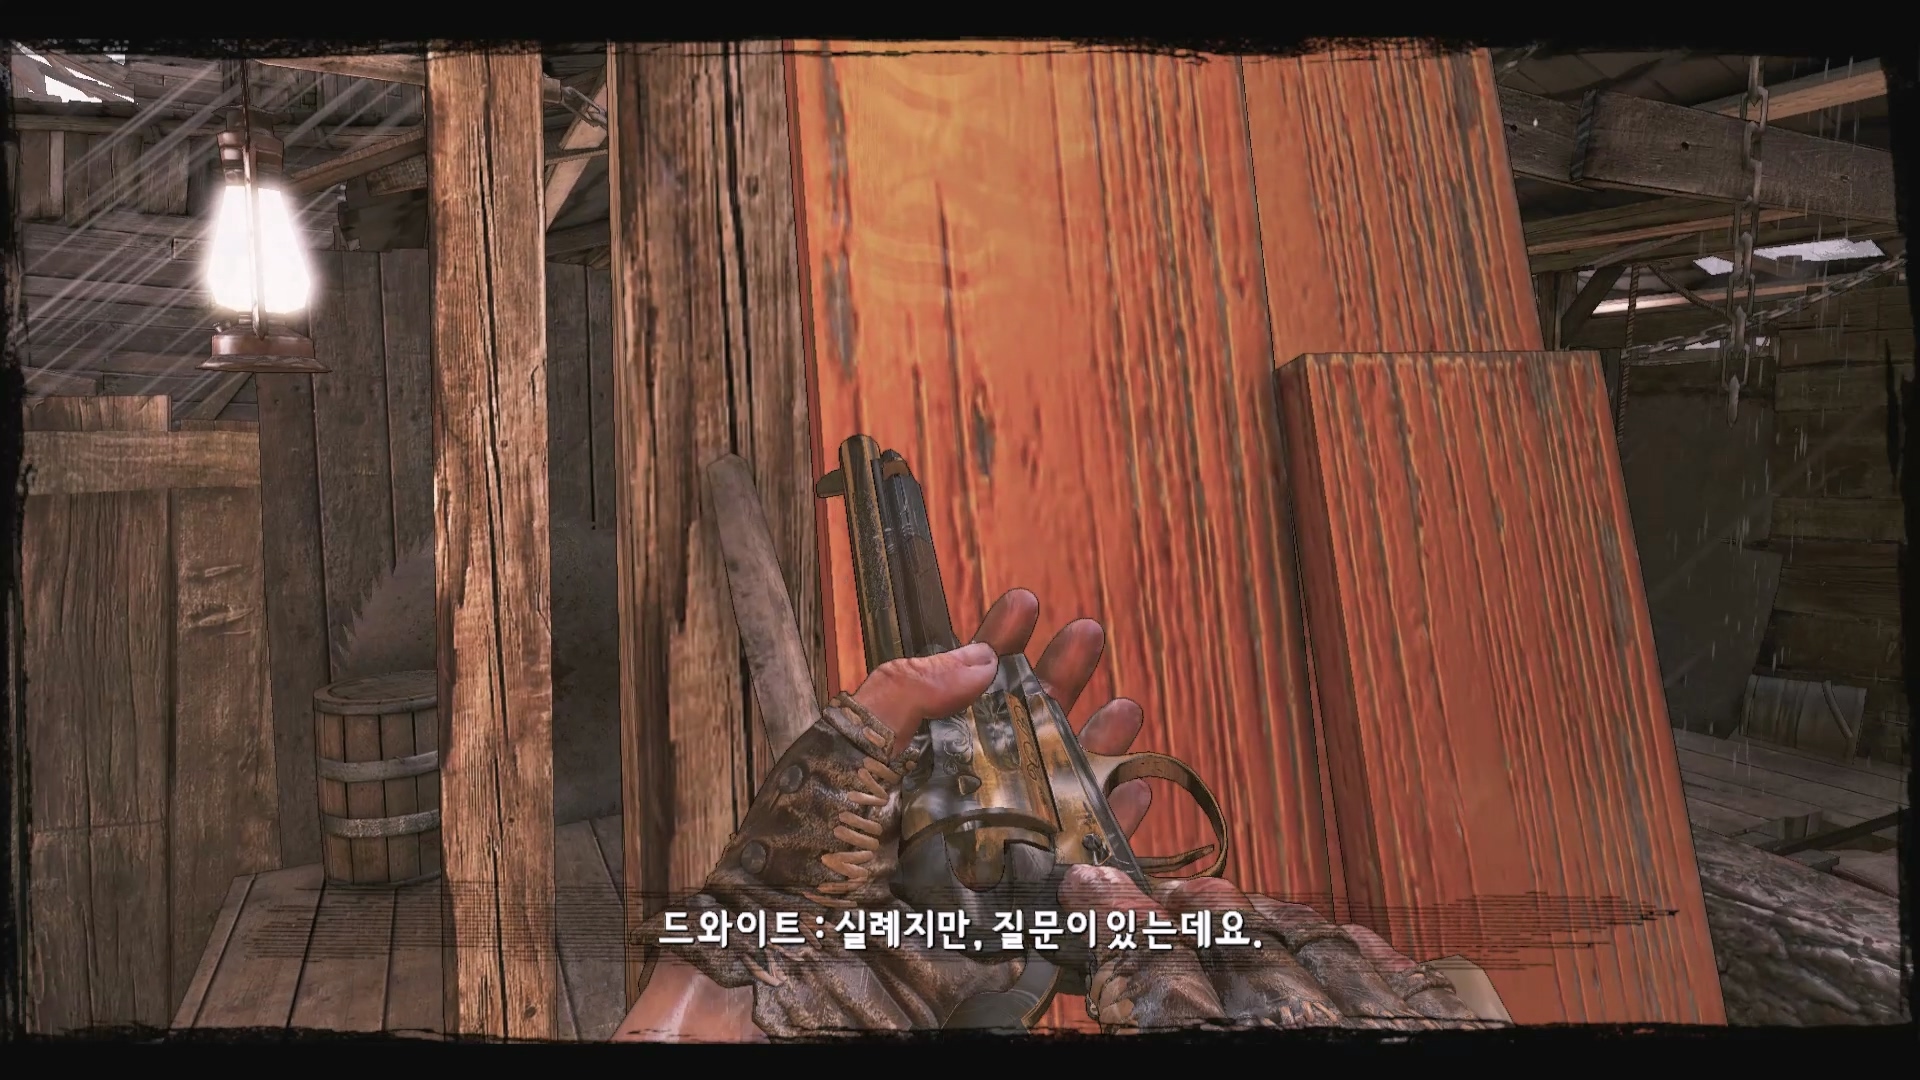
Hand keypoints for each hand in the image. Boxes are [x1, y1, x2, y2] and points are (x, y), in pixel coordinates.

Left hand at [614, 588, 1152, 1040]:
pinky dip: (1109, 827)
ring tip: (1125, 704)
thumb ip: (904, 694)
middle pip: (1011, 732)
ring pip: (1049, 792)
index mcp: (893, 761)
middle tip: (1088, 634)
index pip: (953, 691)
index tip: (1025, 604)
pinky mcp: (1006, 906)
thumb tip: (978, 656)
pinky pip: (1069, 864)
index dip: (992, 646)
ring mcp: (976, 853)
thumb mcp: (840, 751)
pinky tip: (1136, 788)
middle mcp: (939, 802)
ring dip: (1092, 747)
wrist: (789, 968)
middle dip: (1054, 683)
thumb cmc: (793, 860)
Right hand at [1058, 867, 1510, 1030]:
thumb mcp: (1201, 1079)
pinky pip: (1401, 977)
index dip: (1118, 934)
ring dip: (1264, 919)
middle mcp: (1312, 1045)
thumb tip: (1128, 1006)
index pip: (1160, 985)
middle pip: (1237, 952)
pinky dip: (1360, 950)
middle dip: (1185, 915)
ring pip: (1316, 948)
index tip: (1092, 898)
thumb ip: (1163, 1043)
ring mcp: (1391, 1041)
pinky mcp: (1459, 1043)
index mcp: (1231, 1063)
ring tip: (1228, 902)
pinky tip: (1334, 935)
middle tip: (1148, 892)